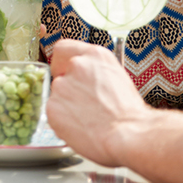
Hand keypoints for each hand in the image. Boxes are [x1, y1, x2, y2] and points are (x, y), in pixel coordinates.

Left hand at [47, 39, 149, 165]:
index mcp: (95, 55)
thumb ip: (96, 73)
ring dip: (67, 106)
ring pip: (57, 95)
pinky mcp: (53, 106)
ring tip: (87, 119)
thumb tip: (88, 81)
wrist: (129, 134)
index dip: (62, 63)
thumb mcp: (117, 78)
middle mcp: (77, 65)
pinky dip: (62, 121)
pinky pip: (53, 113)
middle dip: (69, 91)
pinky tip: (80, 127)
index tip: (66, 73)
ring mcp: (62, 85)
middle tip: (84, 105)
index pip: (63, 48)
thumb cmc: (130, 114)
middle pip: (61, 75)